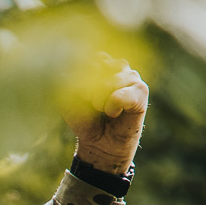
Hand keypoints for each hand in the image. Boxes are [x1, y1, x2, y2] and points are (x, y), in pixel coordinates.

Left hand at [64, 54, 148, 174]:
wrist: (99, 143)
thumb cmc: (86, 120)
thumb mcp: (69, 100)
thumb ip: (66, 82)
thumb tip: (64, 69)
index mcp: (99, 63)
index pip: (85, 61)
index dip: (78, 82)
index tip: (80, 97)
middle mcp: (117, 65)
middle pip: (96, 69)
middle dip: (88, 91)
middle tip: (93, 105)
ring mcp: (131, 76)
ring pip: (108, 82)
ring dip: (99, 101)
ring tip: (103, 110)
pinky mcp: (141, 90)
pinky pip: (120, 95)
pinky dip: (112, 107)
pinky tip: (114, 113)